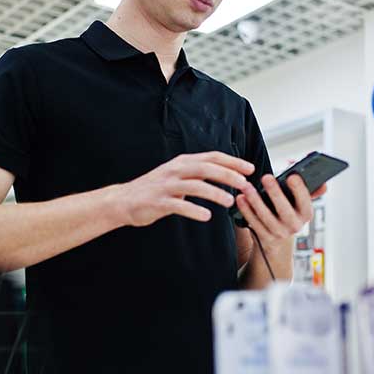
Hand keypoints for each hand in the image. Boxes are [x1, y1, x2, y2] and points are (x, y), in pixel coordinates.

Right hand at [117, 151, 254, 226]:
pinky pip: (179, 206)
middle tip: (245, 185)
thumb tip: (226, 175)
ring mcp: (166, 186)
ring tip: (229, 201)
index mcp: (183, 162)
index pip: (212, 157)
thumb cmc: (156, 189)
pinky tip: (206, 217)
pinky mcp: (158, 202)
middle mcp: (176, 170)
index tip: (250, 169)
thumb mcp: (178, 175)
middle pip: (206, 168)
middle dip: (228, 175)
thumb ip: (198, 174)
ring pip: (195, 185)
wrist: (124, 200)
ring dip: (214, 192)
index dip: (232, 162)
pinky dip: (194, 210)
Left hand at [234, 174, 326, 248]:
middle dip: (276, 193)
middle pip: (285, 210)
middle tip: (266, 177)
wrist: (278, 239)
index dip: (300, 189)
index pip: (306, 200)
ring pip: (266, 217)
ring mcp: (280, 233)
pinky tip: (240, 198)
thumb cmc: (287, 210)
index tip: (292, 176)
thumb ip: (299, 180)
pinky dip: (246, 210)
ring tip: (247, 187)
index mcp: (306, 213)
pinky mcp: (265, 238)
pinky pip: (254, 223)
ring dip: (256, 201)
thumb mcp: (297, 199)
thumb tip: (292, 162)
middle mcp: (295, 225)